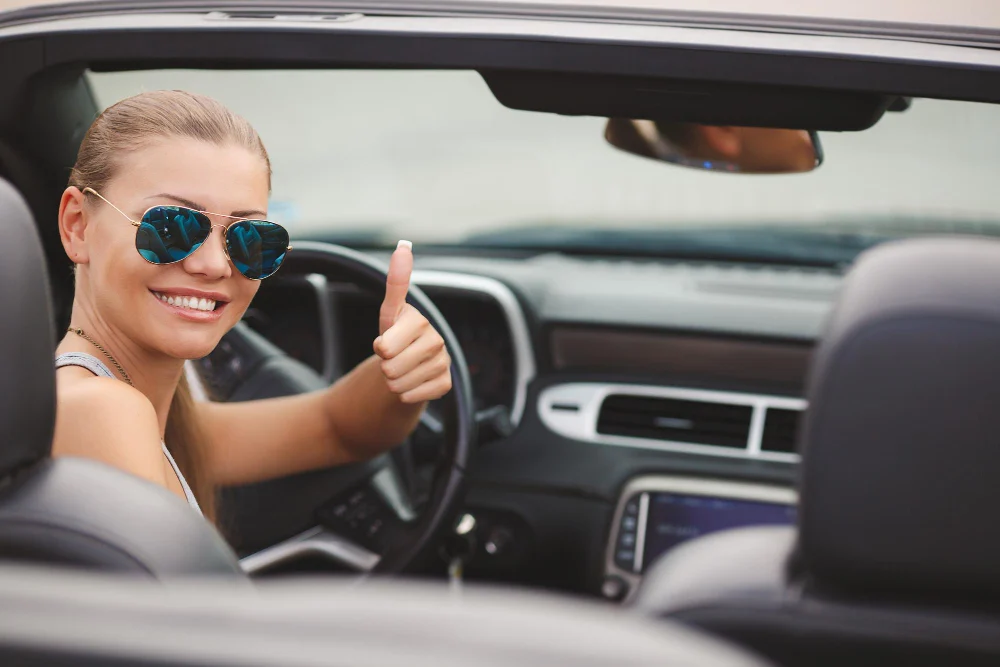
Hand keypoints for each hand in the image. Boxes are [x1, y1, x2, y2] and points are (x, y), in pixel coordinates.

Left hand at [373, 241, 452, 403]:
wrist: (409, 365)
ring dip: (393, 382)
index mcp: (419, 320)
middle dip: (384, 367)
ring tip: (400, 370)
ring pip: (400, 384)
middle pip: (391, 368)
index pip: (386, 346)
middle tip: (393, 359)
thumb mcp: (390, 311)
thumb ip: (396, 282)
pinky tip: (411, 383)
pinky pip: (412, 396)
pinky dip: (406, 394)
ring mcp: (443, 362)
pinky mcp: (446, 383)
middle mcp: (436, 339)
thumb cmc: (397, 335)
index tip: (385, 344)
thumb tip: (404, 246)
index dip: (381, 348)